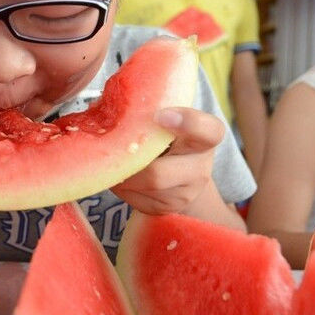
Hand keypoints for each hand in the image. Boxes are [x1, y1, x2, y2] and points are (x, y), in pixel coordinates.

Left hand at [111, 107, 225, 214]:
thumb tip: (105, 104)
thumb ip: (150, 109)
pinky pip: (136, 200)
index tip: (159, 115)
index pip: (209, 132)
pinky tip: (118, 173)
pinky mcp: (167, 209)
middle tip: (112, 148)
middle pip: (159, 173)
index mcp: (205, 138)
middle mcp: (201, 169)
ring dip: (121, 174)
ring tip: (111, 158)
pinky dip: (121, 186)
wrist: (183, 172)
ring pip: (144, 188)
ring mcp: (185, 194)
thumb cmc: (168, 135)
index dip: (187, 123)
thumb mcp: (167, 118)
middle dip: (129, 163)